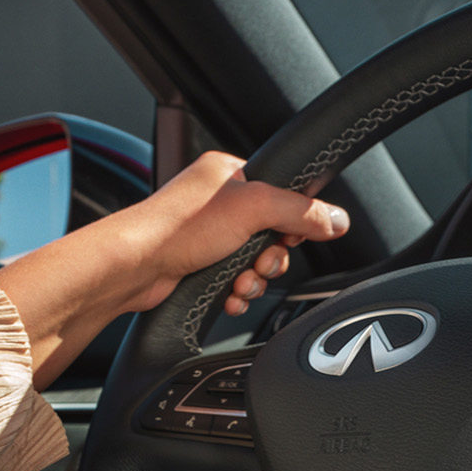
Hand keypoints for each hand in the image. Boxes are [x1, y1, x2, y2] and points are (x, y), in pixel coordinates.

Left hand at [0, 151, 349, 387]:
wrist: (134, 267)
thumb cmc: (176, 227)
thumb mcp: (253, 207)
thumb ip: (301, 211)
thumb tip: (337, 219)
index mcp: (230, 173)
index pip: (282, 193)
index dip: (292, 220)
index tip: (291, 236)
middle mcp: (218, 202)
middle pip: (273, 234)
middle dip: (271, 258)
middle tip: (260, 263)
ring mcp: (208, 236)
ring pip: (255, 263)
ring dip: (254, 280)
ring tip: (239, 283)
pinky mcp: (200, 266)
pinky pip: (236, 282)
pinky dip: (237, 294)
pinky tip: (229, 297)